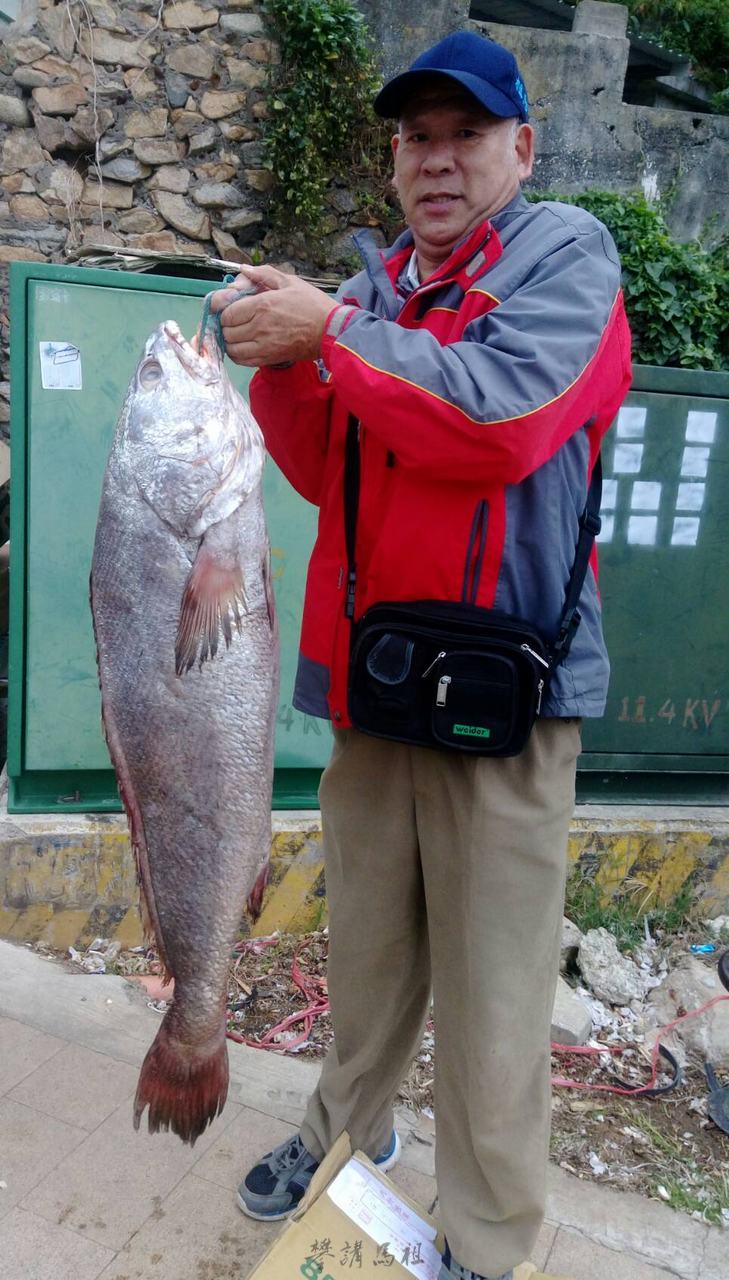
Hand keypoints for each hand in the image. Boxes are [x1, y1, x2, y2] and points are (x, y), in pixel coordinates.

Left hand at [209, 264, 337, 366]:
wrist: (330, 331)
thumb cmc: (312, 304)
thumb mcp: (290, 282)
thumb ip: (264, 274)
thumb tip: (243, 270)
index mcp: (262, 304)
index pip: (227, 312)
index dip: (224, 310)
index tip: (230, 308)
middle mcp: (259, 326)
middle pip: (227, 331)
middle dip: (226, 325)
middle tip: (235, 321)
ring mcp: (263, 345)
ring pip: (231, 347)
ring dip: (230, 341)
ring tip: (238, 334)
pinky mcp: (269, 358)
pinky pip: (242, 360)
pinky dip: (237, 354)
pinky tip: (243, 346)